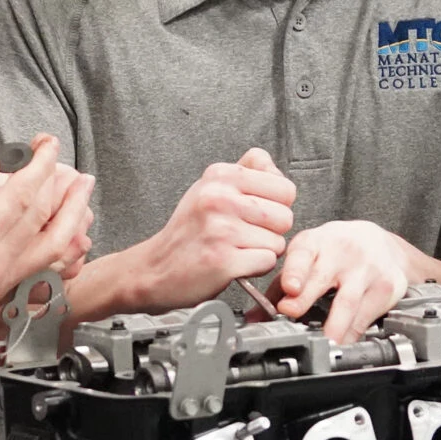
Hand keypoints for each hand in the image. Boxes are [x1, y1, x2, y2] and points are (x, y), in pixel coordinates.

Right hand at [0, 135, 93, 346]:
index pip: (22, 195)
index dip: (41, 166)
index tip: (48, 145)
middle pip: (46, 222)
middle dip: (64, 190)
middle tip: (74, 169)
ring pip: (53, 252)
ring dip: (72, 221)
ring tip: (83, 199)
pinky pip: (42, 274)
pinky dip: (61, 254)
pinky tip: (68, 240)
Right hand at [132, 149, 296, 311]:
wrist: (155, 268)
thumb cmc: (189, 230)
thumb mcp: (210, 187)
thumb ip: (246, 172)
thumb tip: (276, 171)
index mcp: (220, 176)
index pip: (285, 188)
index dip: (277, 206)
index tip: (254, 213)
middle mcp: (219, 198)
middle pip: (285, 217)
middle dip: (271, 232)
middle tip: (243, 236)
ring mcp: (221, 230)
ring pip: (278, 242)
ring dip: (262, 252)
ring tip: (235, 249)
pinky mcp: (223, 261)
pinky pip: (267, 262)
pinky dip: (255, 268)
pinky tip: (234, 263)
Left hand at [277, 220, 423, 343]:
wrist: (381, 243)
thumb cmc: (337, 252)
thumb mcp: (308, 258)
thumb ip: (280, 287)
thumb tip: (255, 318)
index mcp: (317, 242)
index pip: (303, 253)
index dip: (295, 271)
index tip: (289, 288)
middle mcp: (343, 251)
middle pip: (324, 278)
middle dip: (306, 299)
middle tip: (293, 318)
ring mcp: (367, 268)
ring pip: (348, 301)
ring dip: (333, 326)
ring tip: (322, 344)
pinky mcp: (387, 286)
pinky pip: (366, 315)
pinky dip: (352, 333)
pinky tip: (342, 342)